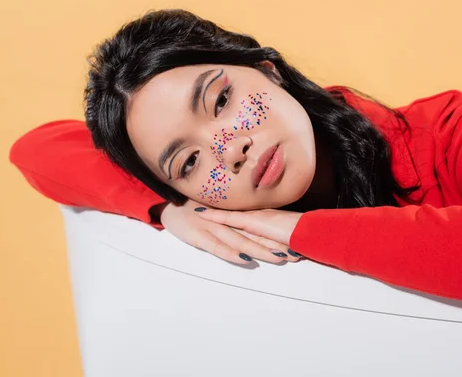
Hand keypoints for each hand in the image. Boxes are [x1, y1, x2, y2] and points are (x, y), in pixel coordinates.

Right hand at [160, 200, 299, 264]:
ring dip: (260, 249)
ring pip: (241, 241)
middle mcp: (226, 221)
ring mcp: (212, 227)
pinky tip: (244, 259)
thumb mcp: (218, 214)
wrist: (166, 202)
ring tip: (279, 258)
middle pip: (255, 235)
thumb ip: (235, 222)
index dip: (276, 236)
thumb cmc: (194, 210)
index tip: (295, 243)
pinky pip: (216, 246)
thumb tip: (255, 233)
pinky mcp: (197, 235)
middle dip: (276, 245)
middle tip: (295, 254)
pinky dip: (230, 253)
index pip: (258, 227)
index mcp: (233, 216)